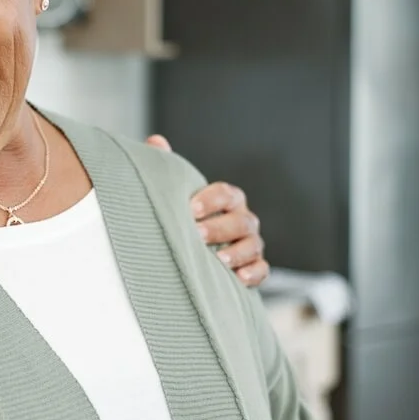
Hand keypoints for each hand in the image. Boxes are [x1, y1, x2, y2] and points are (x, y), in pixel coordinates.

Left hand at [146, 135, 269, 287]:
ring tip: (219, 259)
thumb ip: (168, 167)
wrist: (194, 253)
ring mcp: (251, 244)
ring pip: (253, 245)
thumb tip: (156, 141)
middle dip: (220, 228)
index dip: (211, 199)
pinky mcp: (254, 268)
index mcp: (228, 199)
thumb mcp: (177, 193)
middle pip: (241, 220)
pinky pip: (262, 270)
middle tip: (197, 234)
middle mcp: (243, 219)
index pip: (227, 193)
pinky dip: (252, 273)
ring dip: (237, 252)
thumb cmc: (186, 217)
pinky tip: (237, 278)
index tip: (190, 208)